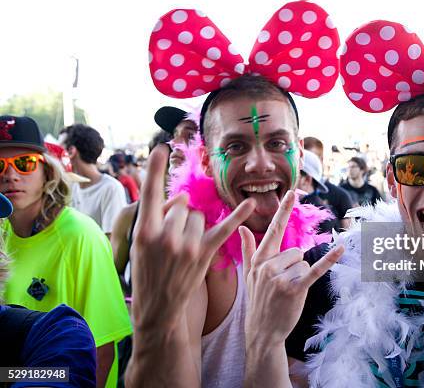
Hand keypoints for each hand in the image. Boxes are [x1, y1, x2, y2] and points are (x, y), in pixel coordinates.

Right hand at [131, 145, 255, 331]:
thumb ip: (157, 218)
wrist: (158, 305)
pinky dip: (238, 215)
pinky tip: (251, 202)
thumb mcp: (140, 244)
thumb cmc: (147, 270)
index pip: (150, 194)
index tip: (161, 148)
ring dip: (194, 224)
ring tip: (183, 246)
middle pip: (181, 205)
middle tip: (170, 238)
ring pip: (198, 215)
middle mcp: (166, 236)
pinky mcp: (205, 254)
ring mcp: (188, 246)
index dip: (154, 170)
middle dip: (178, 215)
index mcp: (144, 232)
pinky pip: (223, 228)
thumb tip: (180, 200)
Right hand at [240, 190, 343, 346]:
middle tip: (283, 286)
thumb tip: (242, 228)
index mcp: (260, 260)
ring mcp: (281, 278)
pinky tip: (340, 249)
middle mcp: (269, 266)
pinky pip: (315, 269)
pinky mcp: (295, 289)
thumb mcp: (249, 275)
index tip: (291, 193)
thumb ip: (248, 250)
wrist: (262, 332)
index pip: (273, 230)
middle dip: (295, 267)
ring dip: (302, 277)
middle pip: (296, 251)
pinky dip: (329, 259)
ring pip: (304, 263)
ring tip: (288, 293)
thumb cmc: (258, 301)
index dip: (283, 211)